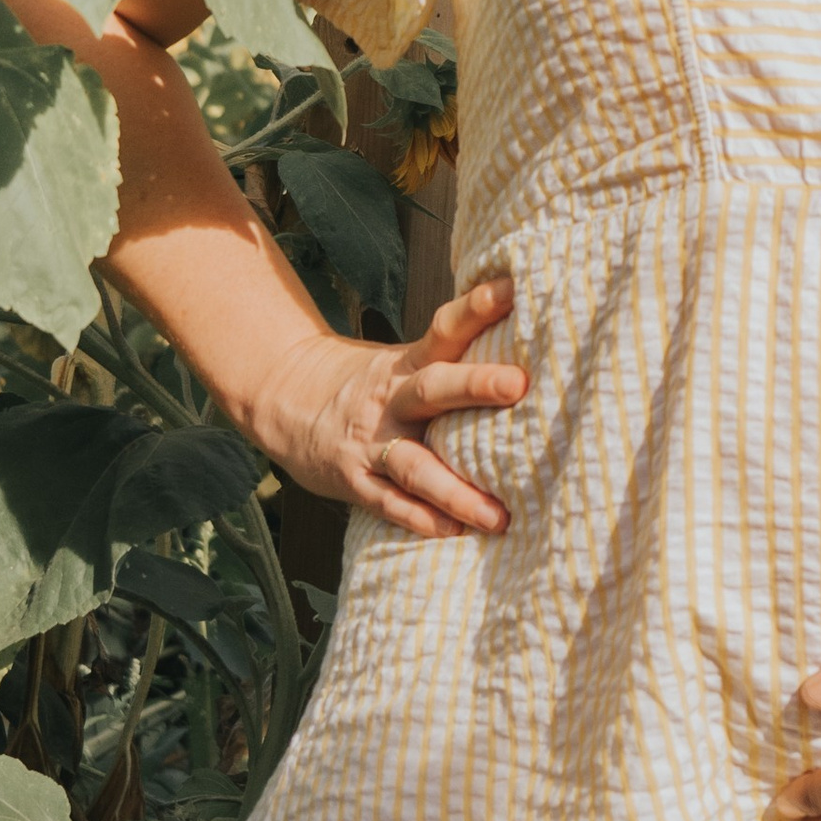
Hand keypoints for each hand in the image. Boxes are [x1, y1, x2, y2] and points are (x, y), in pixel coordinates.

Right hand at [240, 274, 527, 537]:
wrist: (283, 398)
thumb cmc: (372, 384)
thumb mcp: (407, 361)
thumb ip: (459, 359)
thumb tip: (537, 346)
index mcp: (410, 362)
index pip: (446, 327)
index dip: (477, 307)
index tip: (513, 288)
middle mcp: (393, 398)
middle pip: (434, 388)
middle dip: (476, 385)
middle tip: (520, 384)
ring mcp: (370, 441)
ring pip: (414, 464)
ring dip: (456, 491)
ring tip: (499, 515)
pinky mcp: (353, 479)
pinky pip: (389, 503)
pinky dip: (421, 519)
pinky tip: (454, 531)